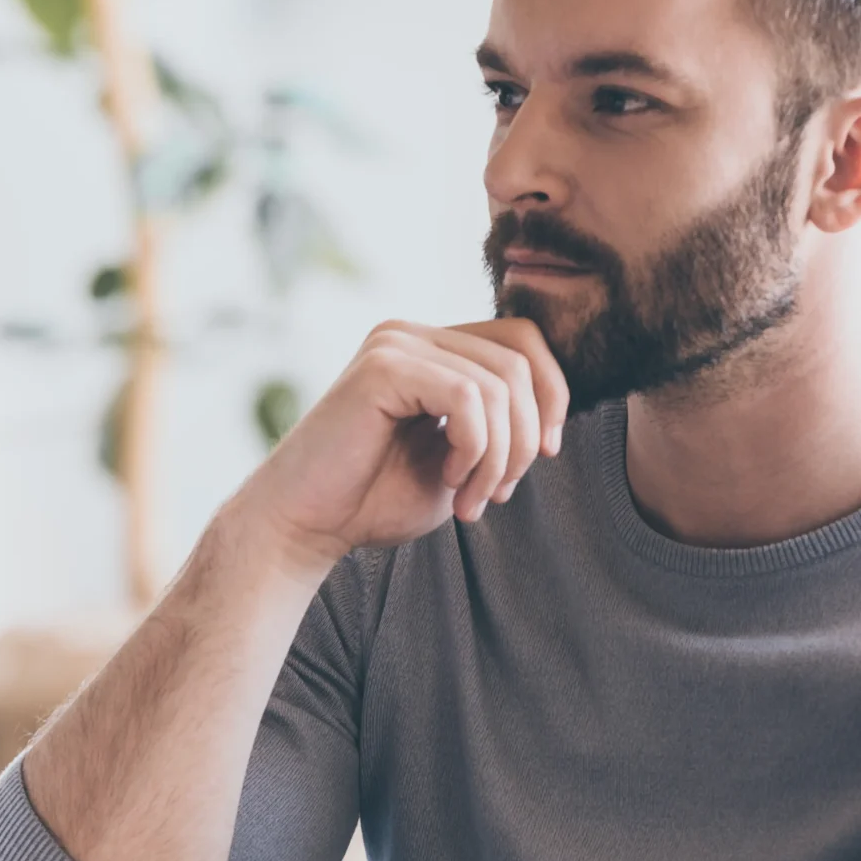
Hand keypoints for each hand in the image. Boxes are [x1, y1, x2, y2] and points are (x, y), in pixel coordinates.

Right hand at [227, 319, 568, 579]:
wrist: (306, 526)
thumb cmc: (374, 501)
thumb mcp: (459, 461)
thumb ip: (498, 429)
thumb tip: (554, 414)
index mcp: (431, 349)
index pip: (522, 340)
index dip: (552, 394)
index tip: (544, 454)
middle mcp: (412, 334)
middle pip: (518, 361)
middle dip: (524, 438)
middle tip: (497, 494)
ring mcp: (395, 344)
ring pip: (497, 385)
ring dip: (499, 457)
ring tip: (471, 499)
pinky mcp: (382, 367)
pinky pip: (467, 398)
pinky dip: (474, 449)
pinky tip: (448, 479)